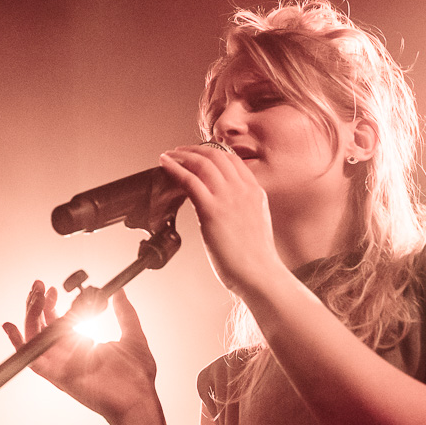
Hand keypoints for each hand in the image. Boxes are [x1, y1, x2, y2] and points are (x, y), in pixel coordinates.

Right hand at [3, 281, 157, 420]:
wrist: (138, 398)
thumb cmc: (138, 376)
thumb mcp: (132, 334)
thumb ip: (124, 312)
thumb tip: (119, 291)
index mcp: (82, 345)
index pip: (57, 322)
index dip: (52, 304)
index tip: (54, 289)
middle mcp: (67, 354)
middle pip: (42, 326)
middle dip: (37, 304)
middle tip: (39, 285)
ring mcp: (61, 365)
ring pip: (34, 337)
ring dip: (30, 314)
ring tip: (34, 296)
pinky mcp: (58, 375)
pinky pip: (31, 360)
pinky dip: (18, 343)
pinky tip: (11, 326)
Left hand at [159, 145, 282, 297]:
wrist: (260, 274)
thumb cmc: (256, 259)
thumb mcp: (255, 223)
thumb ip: (243, 209)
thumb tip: (226, 210)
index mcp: (255, 192)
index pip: (233, 160)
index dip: (212, 152)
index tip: (198, 153)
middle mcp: (243, 190)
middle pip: (216, 156)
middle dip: (195, 150)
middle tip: (179, 151)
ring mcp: (228, 198)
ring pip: (202, 164)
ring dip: (182, 156)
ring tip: (169, 156)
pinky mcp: (212, 211)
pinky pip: (189, 180)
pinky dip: (175, 168)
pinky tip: (165, 165)